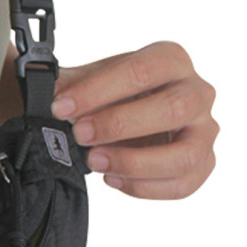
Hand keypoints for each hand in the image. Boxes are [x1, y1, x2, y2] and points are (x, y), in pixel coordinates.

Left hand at [51, 42, 218, 198]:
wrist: (126, 111)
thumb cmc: (112, 94)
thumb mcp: (90, 81)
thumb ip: (68, 84)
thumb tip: (41, 89)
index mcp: (170, 59)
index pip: (142, 70)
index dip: (98, 91)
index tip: (60, 107)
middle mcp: (197, 91)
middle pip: (173, 109)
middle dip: (119, 125)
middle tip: (79, 135)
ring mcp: (204, 131)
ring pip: (184, 154)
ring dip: (134, 163)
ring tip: (94, 161)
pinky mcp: (202, 163)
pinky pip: (183, 184)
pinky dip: (143, 187)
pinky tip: (112, 178)